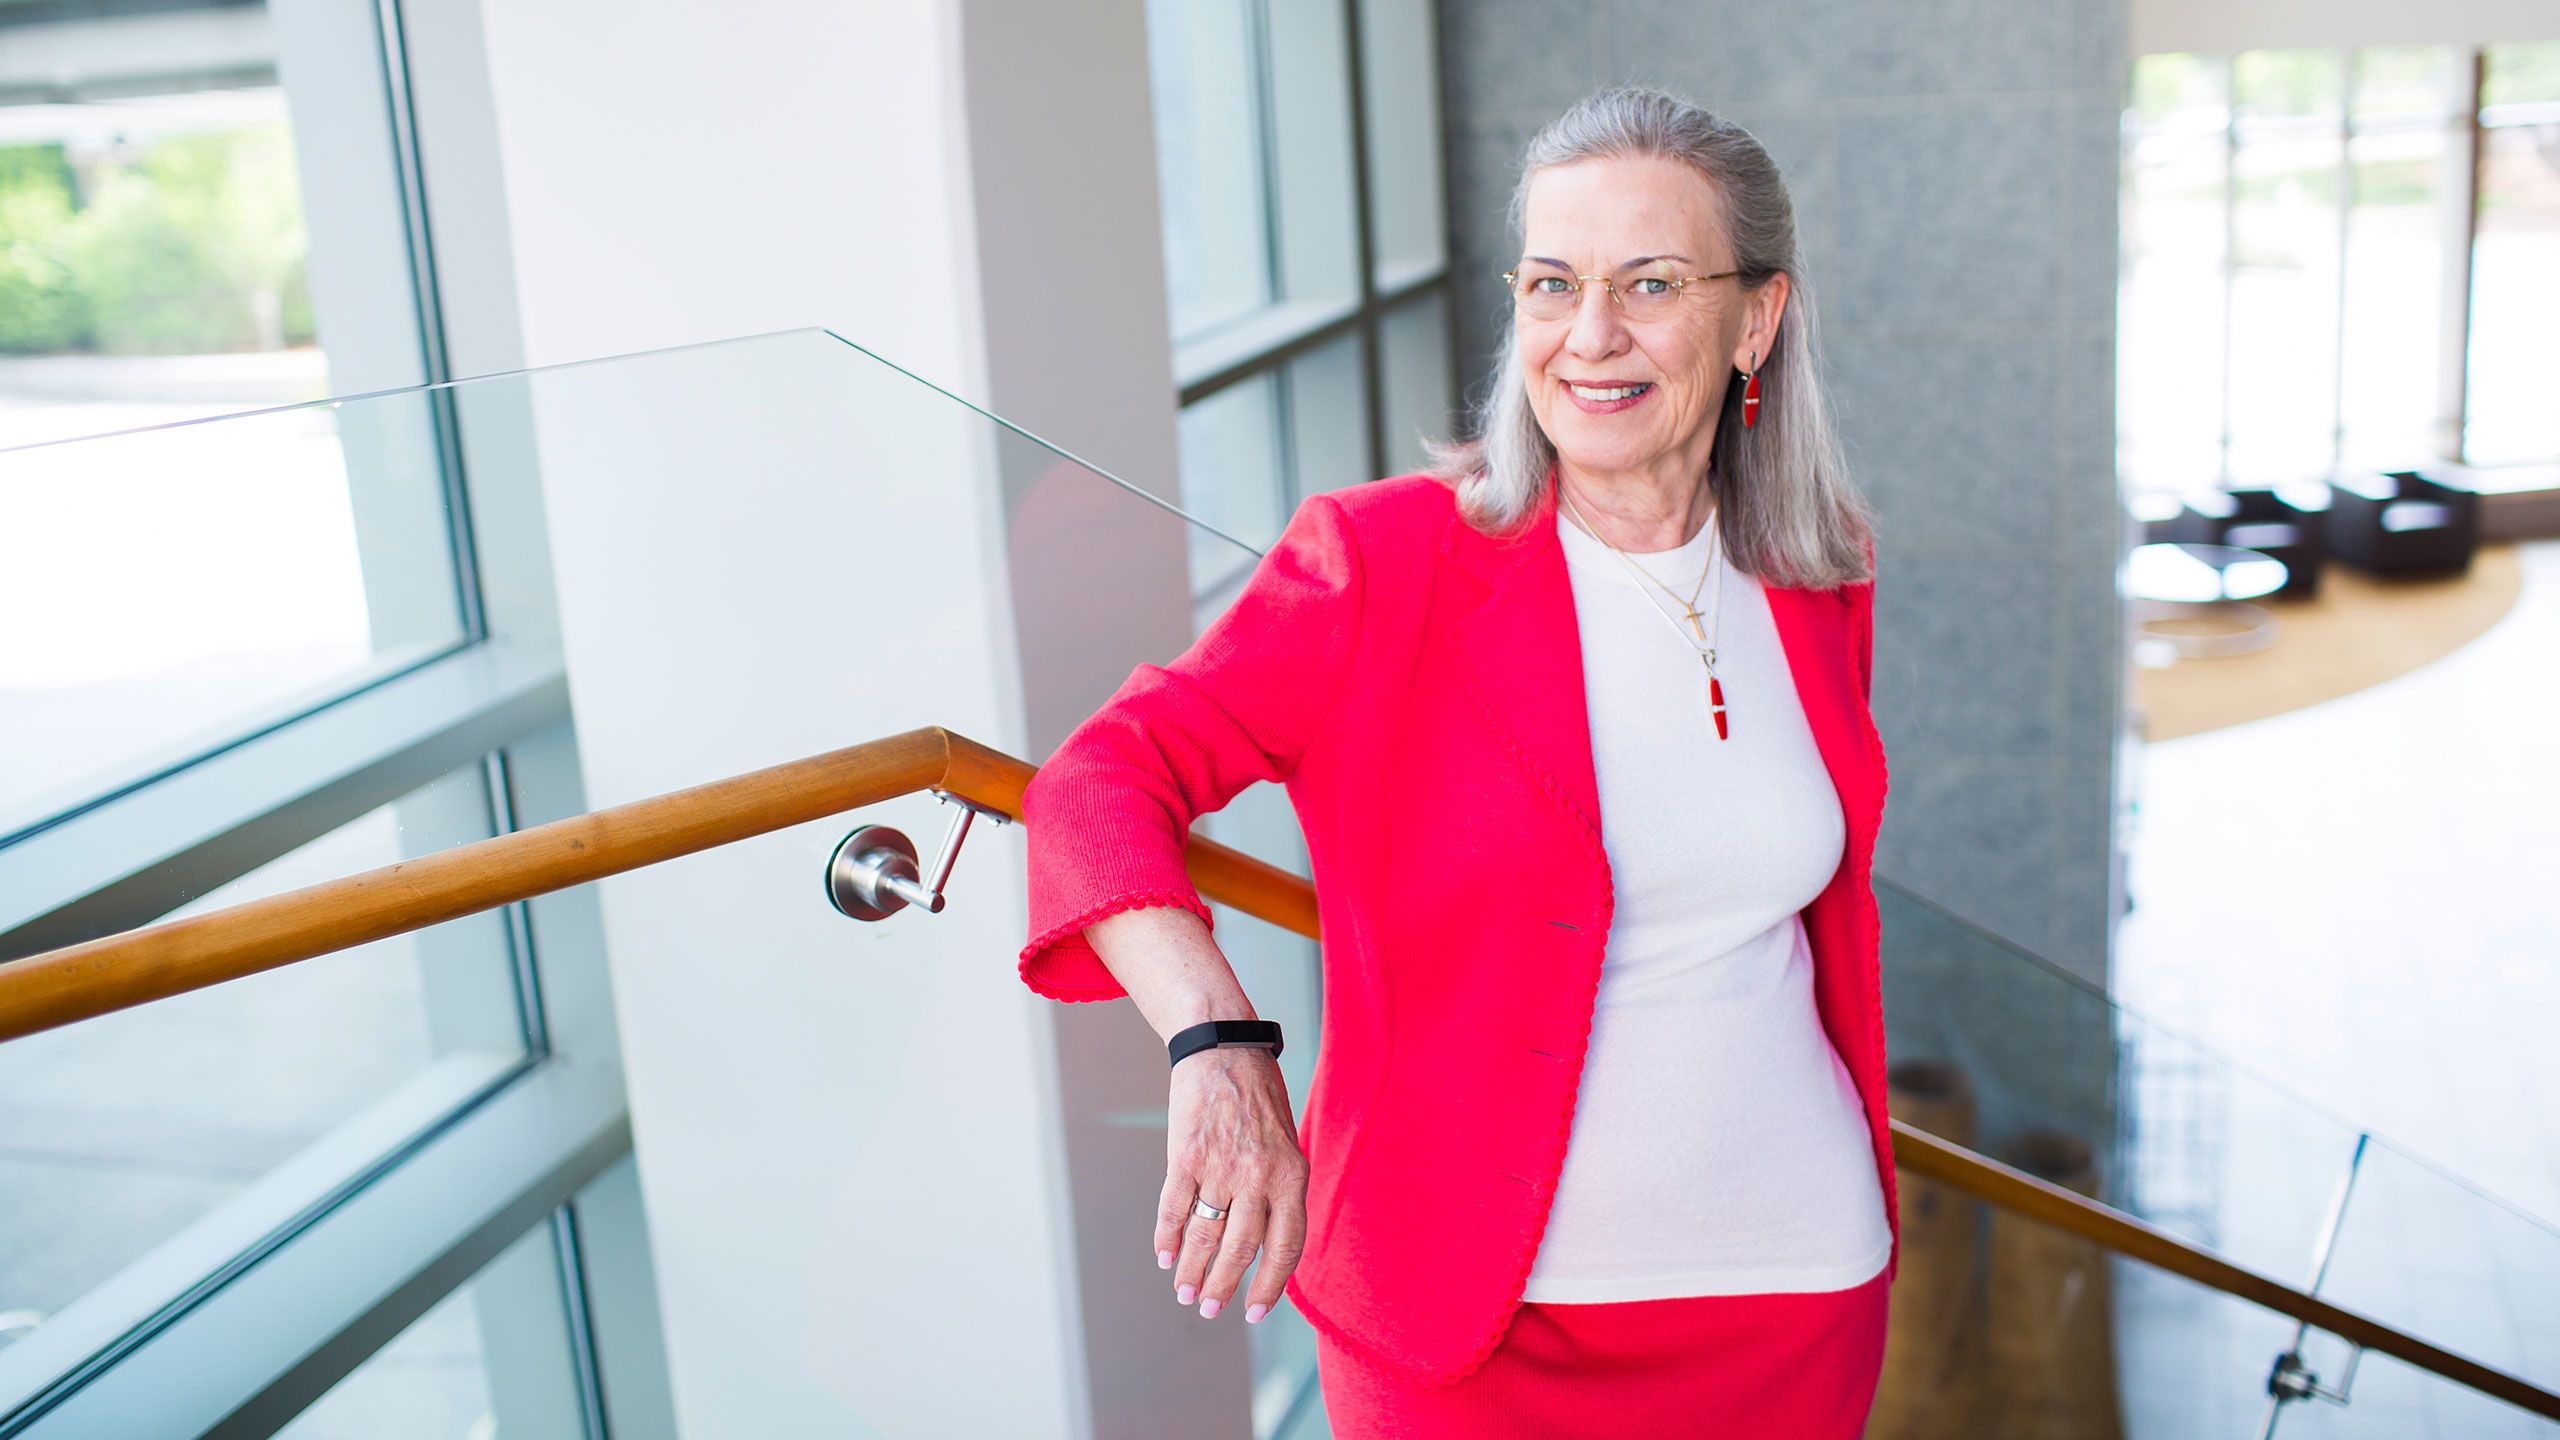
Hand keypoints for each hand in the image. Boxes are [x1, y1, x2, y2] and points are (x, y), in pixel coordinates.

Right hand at [1158, 1046, 1305, 1323]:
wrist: (1222, 1047)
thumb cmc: (1257, 1096)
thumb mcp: (1286, 1141)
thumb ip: (1279, 1189)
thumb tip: (1266, 1243)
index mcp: (1292, 1174)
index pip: (1285, 1246)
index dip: (1270, 1285)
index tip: (1255, 1312)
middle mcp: (1259, 1175)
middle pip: (1241, 1249)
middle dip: (1223, 1286)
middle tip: (1209, 1309)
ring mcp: (1221, 1166)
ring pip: (1205, 1235)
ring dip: (1192, 1270)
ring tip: (1184, 1293)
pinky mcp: (1185, 1155)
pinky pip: (1174, 1208)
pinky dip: (1167, 1238)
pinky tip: (1165, 1257)